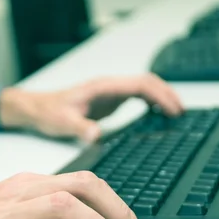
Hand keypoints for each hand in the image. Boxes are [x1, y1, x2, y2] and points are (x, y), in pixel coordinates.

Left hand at [0, 73, 183, 142]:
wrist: (36, 109)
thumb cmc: (48, 112)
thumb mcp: (62, 122)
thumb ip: (79, 127)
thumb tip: (96, 135)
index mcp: (103, 87)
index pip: (141, 84)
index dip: (161, 95)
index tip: (174, 110)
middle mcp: (109, 87)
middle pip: (148, 83)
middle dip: (168, 95)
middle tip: (181, 114)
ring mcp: (110, 93)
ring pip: (144, 88)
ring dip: (162, 97)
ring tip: (176, 114)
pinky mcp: (109, 102)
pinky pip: (137, 97)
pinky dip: (152, 103)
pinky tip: (158, 115)